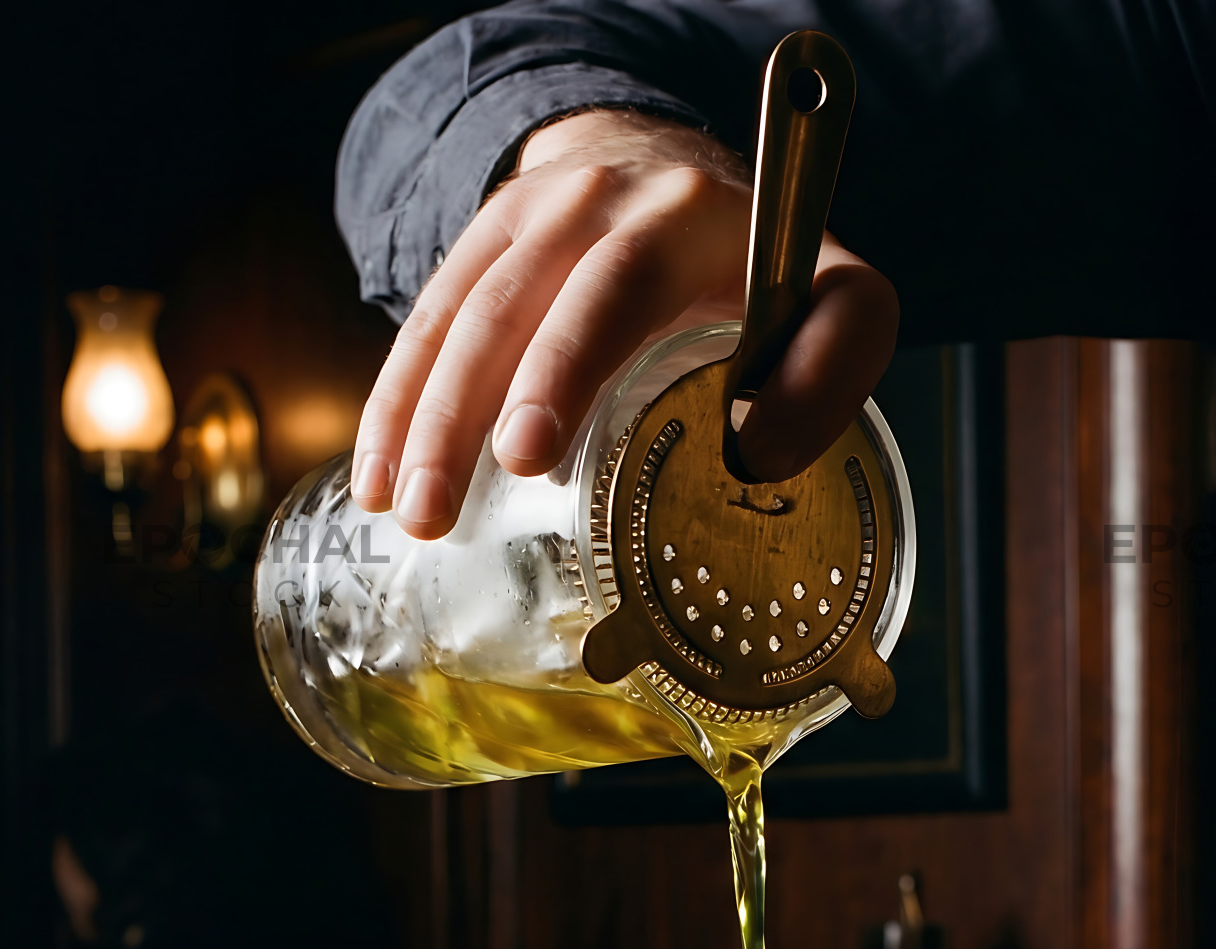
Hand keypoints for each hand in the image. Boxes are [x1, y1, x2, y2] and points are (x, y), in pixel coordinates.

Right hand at [350, 108, 899, 535]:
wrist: (682, 172)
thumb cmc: (768, 271)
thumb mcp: (839, 300)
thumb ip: (835, 364)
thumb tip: (762, 456)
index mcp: (684, 219)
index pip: (614, 287)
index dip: (564, 366)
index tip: (526, 455)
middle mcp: (598, 204)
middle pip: (515, 306)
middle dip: (466, 412)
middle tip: (439, 510)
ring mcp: (529, 218)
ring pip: (457, 315)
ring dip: (417, 416)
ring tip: (403, 510)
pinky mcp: (483, 242)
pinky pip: (426, 318)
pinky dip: (396, 398)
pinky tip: (377, 473)